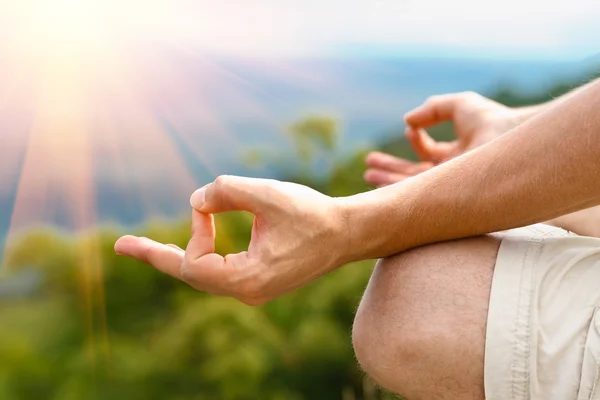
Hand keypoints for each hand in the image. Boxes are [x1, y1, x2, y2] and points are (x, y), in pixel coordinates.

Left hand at [114, 176, 346, 304]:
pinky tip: (186, 246)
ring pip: (204, 274)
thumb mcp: (266, 194)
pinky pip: (219, 272)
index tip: (208, 206)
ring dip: (178, 255)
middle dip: (157, 256)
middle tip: (121, 246)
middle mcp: (247, 292)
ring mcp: (253, 289)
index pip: (194, 264)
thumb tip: (195, 200)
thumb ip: (226, 191)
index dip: (193, 232)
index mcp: (248, 279)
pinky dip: (201, 254)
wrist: (346, 233)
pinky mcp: (259, 281)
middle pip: (190, 275)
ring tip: (139, 248)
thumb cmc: (311, 213)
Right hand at [365, 92, 521, 186]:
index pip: (428, 153)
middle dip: (391, 169)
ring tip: (368, 175)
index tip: (410, 129)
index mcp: (457, 155)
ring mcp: (448, 187)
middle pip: (415, 174)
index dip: (416, 140)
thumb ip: (432, 109)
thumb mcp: (459, 105)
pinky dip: (399, 190)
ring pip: (413, 186)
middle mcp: (452, 174)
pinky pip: (417, 195)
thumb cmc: (491, 120)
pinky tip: (382, 186)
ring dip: (389, 180)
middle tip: (369, 166)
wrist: (507, 139)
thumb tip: (407, 121)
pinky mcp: (444, 196)